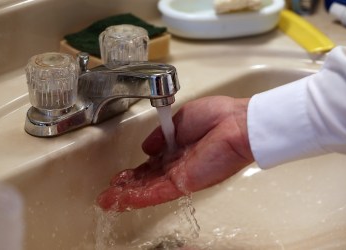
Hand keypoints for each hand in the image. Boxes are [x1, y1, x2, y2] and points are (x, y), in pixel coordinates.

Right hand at [97, 96, 253, 210]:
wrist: (237, 123)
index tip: (120, 175)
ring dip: (128, 195)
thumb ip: (161, 136)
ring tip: (107, 201)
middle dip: (127, 187)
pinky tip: (122, 201)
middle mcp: (179, 165)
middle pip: (148, 180)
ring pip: (150, 189)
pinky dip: (139, 197)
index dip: (135, 171)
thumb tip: (146, 147)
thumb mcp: (181, 119)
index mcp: (178, 148)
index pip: (152, 165)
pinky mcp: (185, 182)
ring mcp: (182, 175)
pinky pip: (158, 192)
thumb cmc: (218, 116)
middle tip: (109, 193)